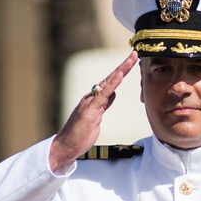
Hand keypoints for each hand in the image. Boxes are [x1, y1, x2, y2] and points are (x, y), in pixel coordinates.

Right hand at [49, 51, 138, 170]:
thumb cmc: (79, 135)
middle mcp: (91, 97)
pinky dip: (113, 84)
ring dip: (121, 70)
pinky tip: (120, 75)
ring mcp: (90, 102)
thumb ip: (103, 106)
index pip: (110, 83)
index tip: (132, 62)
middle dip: (123, 66)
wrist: (65, 146)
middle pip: (110, 78)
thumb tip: (113, 94)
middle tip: (135, 53)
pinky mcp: (89, 110)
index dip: (121, 72)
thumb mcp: (96, 119)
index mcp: (94, 100)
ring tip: (131, 59)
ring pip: (108, 82)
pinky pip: (103, 94)